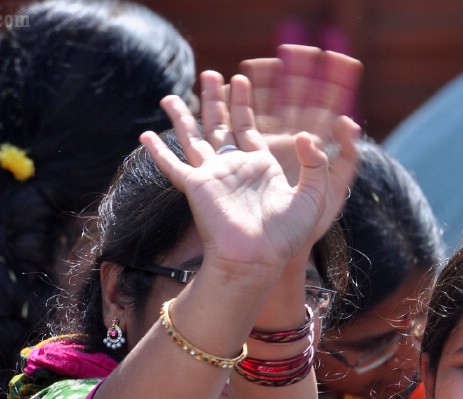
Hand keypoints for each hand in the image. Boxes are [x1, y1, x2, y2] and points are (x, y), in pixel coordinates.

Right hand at [140, 72, 359, 278]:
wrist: (258, 260)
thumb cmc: (286, 236)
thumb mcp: (313, 196)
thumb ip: (315, 163)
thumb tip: (304, 134)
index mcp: (260, 168)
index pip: (249, 128)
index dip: (243, 104)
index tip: (239, 79)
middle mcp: (234, 169)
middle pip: (220, 126)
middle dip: (214, 100)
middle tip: (210, 74)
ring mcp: (213, 177)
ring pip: (194, 138)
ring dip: (183, 117)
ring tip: (170, 96)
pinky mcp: (196, 188)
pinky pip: (174, 165)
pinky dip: (159, 151)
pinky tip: (146, 135)